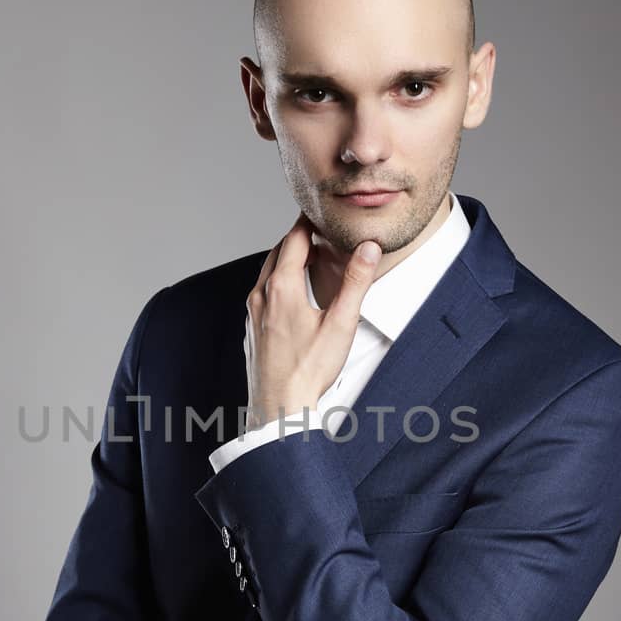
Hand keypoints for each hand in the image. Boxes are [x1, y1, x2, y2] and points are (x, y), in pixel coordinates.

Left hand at [245, 214, 380, 431]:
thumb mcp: (341, 323)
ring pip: (267, 273)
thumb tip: (368, 248)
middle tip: (317, 229)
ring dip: (285, 260)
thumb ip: (356, 282)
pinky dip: (276, 282)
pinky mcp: (251, 329)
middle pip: (278, 253)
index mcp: (282, 287)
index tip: (320, 212)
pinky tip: (290, 294)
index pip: (295, 239)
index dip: (308, 222)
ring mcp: (253, 313)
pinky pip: (261, 293)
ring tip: (305, 257)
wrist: (279, 408)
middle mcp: (262, 295)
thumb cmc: (309, 371)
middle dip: (297, 238)